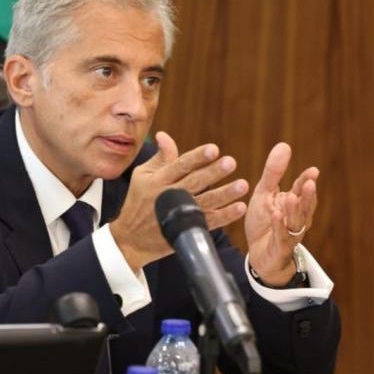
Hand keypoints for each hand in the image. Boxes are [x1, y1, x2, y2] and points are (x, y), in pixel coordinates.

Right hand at [111, 132, 248, 271]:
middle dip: (213, 173)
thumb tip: (164, 135)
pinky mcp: (186, 230)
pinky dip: (224, 216)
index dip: (196, 158)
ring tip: (242, 185)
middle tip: (231, 162)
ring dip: (224, 194)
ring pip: (204, 203)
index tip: (213, 149)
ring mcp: (178, 215)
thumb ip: (160, 158)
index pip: (179, 166)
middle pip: (194, 182)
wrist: (131, 238)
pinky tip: (239, 208)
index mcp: (157, 181)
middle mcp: (168, 196)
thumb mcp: (142, 176)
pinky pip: (208, 223)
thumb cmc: (138, 201)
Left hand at [245, 143, 318, 286]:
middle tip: (309, 182)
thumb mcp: (264, 194)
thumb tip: (284, 145)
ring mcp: (290, 234)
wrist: (260, 254)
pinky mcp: (279, 248)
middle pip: (304, 206)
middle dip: (307, 195)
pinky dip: (279, 227)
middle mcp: (296, 218)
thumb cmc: (264, 222)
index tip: (312, 171)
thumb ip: (273, 173)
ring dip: (294, 210)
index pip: (300, 190)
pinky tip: (276, 216)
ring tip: (291, 197)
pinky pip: (281, 237)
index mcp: (292, 204)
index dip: (306, 181)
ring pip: (296, 222)